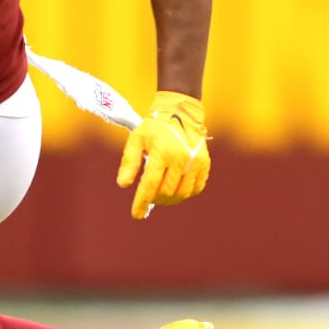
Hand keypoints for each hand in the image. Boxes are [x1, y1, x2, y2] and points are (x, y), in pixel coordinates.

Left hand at [116, 91, 210, 220]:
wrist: (180, 113)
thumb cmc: (154, 128)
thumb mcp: (136, 140)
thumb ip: (129, 162)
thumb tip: (123, 185)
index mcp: (161, 152)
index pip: (150, 185)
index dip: (142, 202)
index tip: (136, 215)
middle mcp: (181, 158)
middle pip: (166, 192)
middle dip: (155, 199)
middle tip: (148, 196)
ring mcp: (195, 162)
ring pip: (182, 194)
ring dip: (169, 199)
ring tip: (160, 194)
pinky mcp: (204, 164)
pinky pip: (195, 189)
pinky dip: (184, 193)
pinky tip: (175, 188)